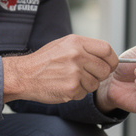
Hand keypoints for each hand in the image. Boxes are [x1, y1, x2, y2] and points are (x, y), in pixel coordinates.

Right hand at [2, 34, 119, 103]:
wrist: (23, 75)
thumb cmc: (43, 61)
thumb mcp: (63, 45)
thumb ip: (84, 48)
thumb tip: (105, 55)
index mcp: (76, 42)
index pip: (107, 50)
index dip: (111, 60)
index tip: (109, 65)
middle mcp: (77, 56)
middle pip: (105, 69)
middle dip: (99, 75)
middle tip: (86, 75)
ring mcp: (74, 73)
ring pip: (95, 84)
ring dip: (86, 85)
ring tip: (70, 80)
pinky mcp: (71, 89)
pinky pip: (84, 93)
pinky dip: (76, 93)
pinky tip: (63, 86)